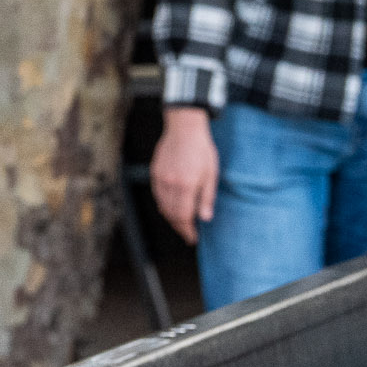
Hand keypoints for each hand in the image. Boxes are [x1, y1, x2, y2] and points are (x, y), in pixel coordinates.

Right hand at [151, 107, 218, 244]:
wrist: (184, 128)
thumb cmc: (201, 149)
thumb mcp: (211, 173)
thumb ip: (207, 197)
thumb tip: (206, 218)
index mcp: (186, 186)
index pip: (184, 216)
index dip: (188, 230)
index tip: (193, 238)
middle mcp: (170, 185)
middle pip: (171, 214)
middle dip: (179, 227)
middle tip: (188, 234)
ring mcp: (160, 179)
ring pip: (162, 206)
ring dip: (171, 218)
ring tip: (181, 223)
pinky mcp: (155, 173)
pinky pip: (157, 195)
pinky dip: (163, 205)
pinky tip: (171, 207)